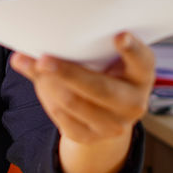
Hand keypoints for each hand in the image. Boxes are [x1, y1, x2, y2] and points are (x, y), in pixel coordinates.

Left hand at [9, 32, 155, 172]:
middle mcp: (133, 103)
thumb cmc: (105, 71)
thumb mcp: (107, 58)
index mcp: (141, 75)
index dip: (131, 49)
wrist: (107, 112)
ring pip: (73, 102)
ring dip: (48, 83)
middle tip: (43, 60)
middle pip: (99, 88)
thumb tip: (50, 35)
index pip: (142, 61)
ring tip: (31, 63)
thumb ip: (88, 47)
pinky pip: (60, 115)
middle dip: (68, 73)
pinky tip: (39, 81)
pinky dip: (46, 95)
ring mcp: (113, 125)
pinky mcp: (90, 138)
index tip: (120, 35)